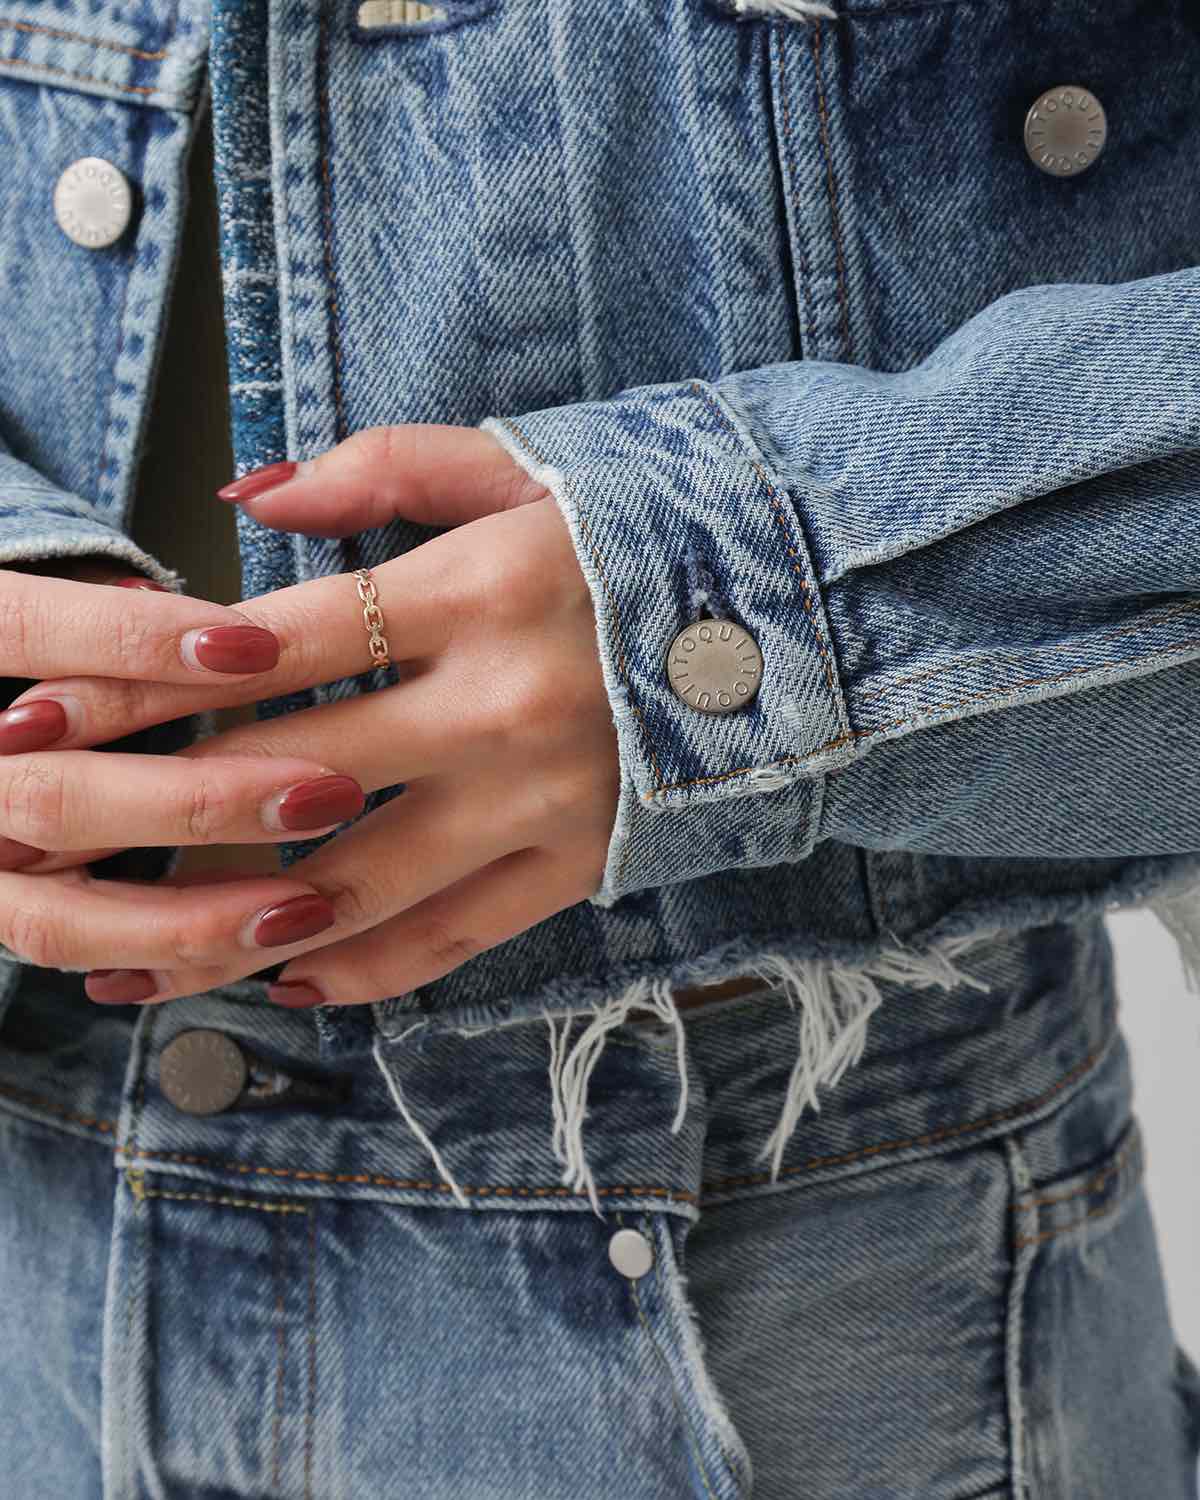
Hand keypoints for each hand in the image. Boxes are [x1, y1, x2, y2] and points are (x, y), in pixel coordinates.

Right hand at [0, 555, 361, 981]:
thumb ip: (116, 595)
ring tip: (310, 901)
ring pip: (50, 914)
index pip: (15, 628)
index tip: (254, 646)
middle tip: (328, 791)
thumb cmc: (17, 644)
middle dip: (195, 804)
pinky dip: (164, 958)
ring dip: (190, 915)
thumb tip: (243, 577)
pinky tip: (261, 942)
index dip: (131, 641)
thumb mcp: (38, 591)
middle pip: (44, 799)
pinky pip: (68, 950)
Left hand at [1, 426, 618, 1006]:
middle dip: (156, 816)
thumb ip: (380, 468)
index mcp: (478, 589)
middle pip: (294, 778)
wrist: (806, 613)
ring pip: (362, 885)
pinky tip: (292, 980)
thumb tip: (247, 491)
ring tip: (141, 955)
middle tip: (55, 842)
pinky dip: (369, 969)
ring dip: (240, 926)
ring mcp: (546, 796)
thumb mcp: (522, 469)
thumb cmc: (647, 531)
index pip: (273, 646)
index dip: (145, 683)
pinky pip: (459, 937)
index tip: (47, 716)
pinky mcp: (585, 862)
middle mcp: (503, 704)